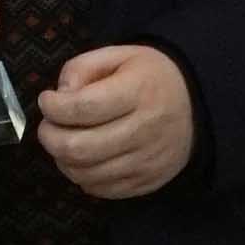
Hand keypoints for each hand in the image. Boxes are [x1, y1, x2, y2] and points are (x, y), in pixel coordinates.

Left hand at [40, 42, 198, 200]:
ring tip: (65, 142)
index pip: (84, 107)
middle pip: (79, 148)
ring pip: (86, 173)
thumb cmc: (150, 77)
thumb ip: (83, 68)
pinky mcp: (147, 181)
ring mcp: (147, 160)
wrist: (196, 104)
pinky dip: (83, 176)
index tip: (48, 100)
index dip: (54, 107)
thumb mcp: (119, 55)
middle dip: (50, 137)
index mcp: (139, 91)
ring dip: (63, 159)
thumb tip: (60, 96)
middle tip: (48, 126)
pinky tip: (85, 159)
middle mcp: (145, 129)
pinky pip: (101, 189)